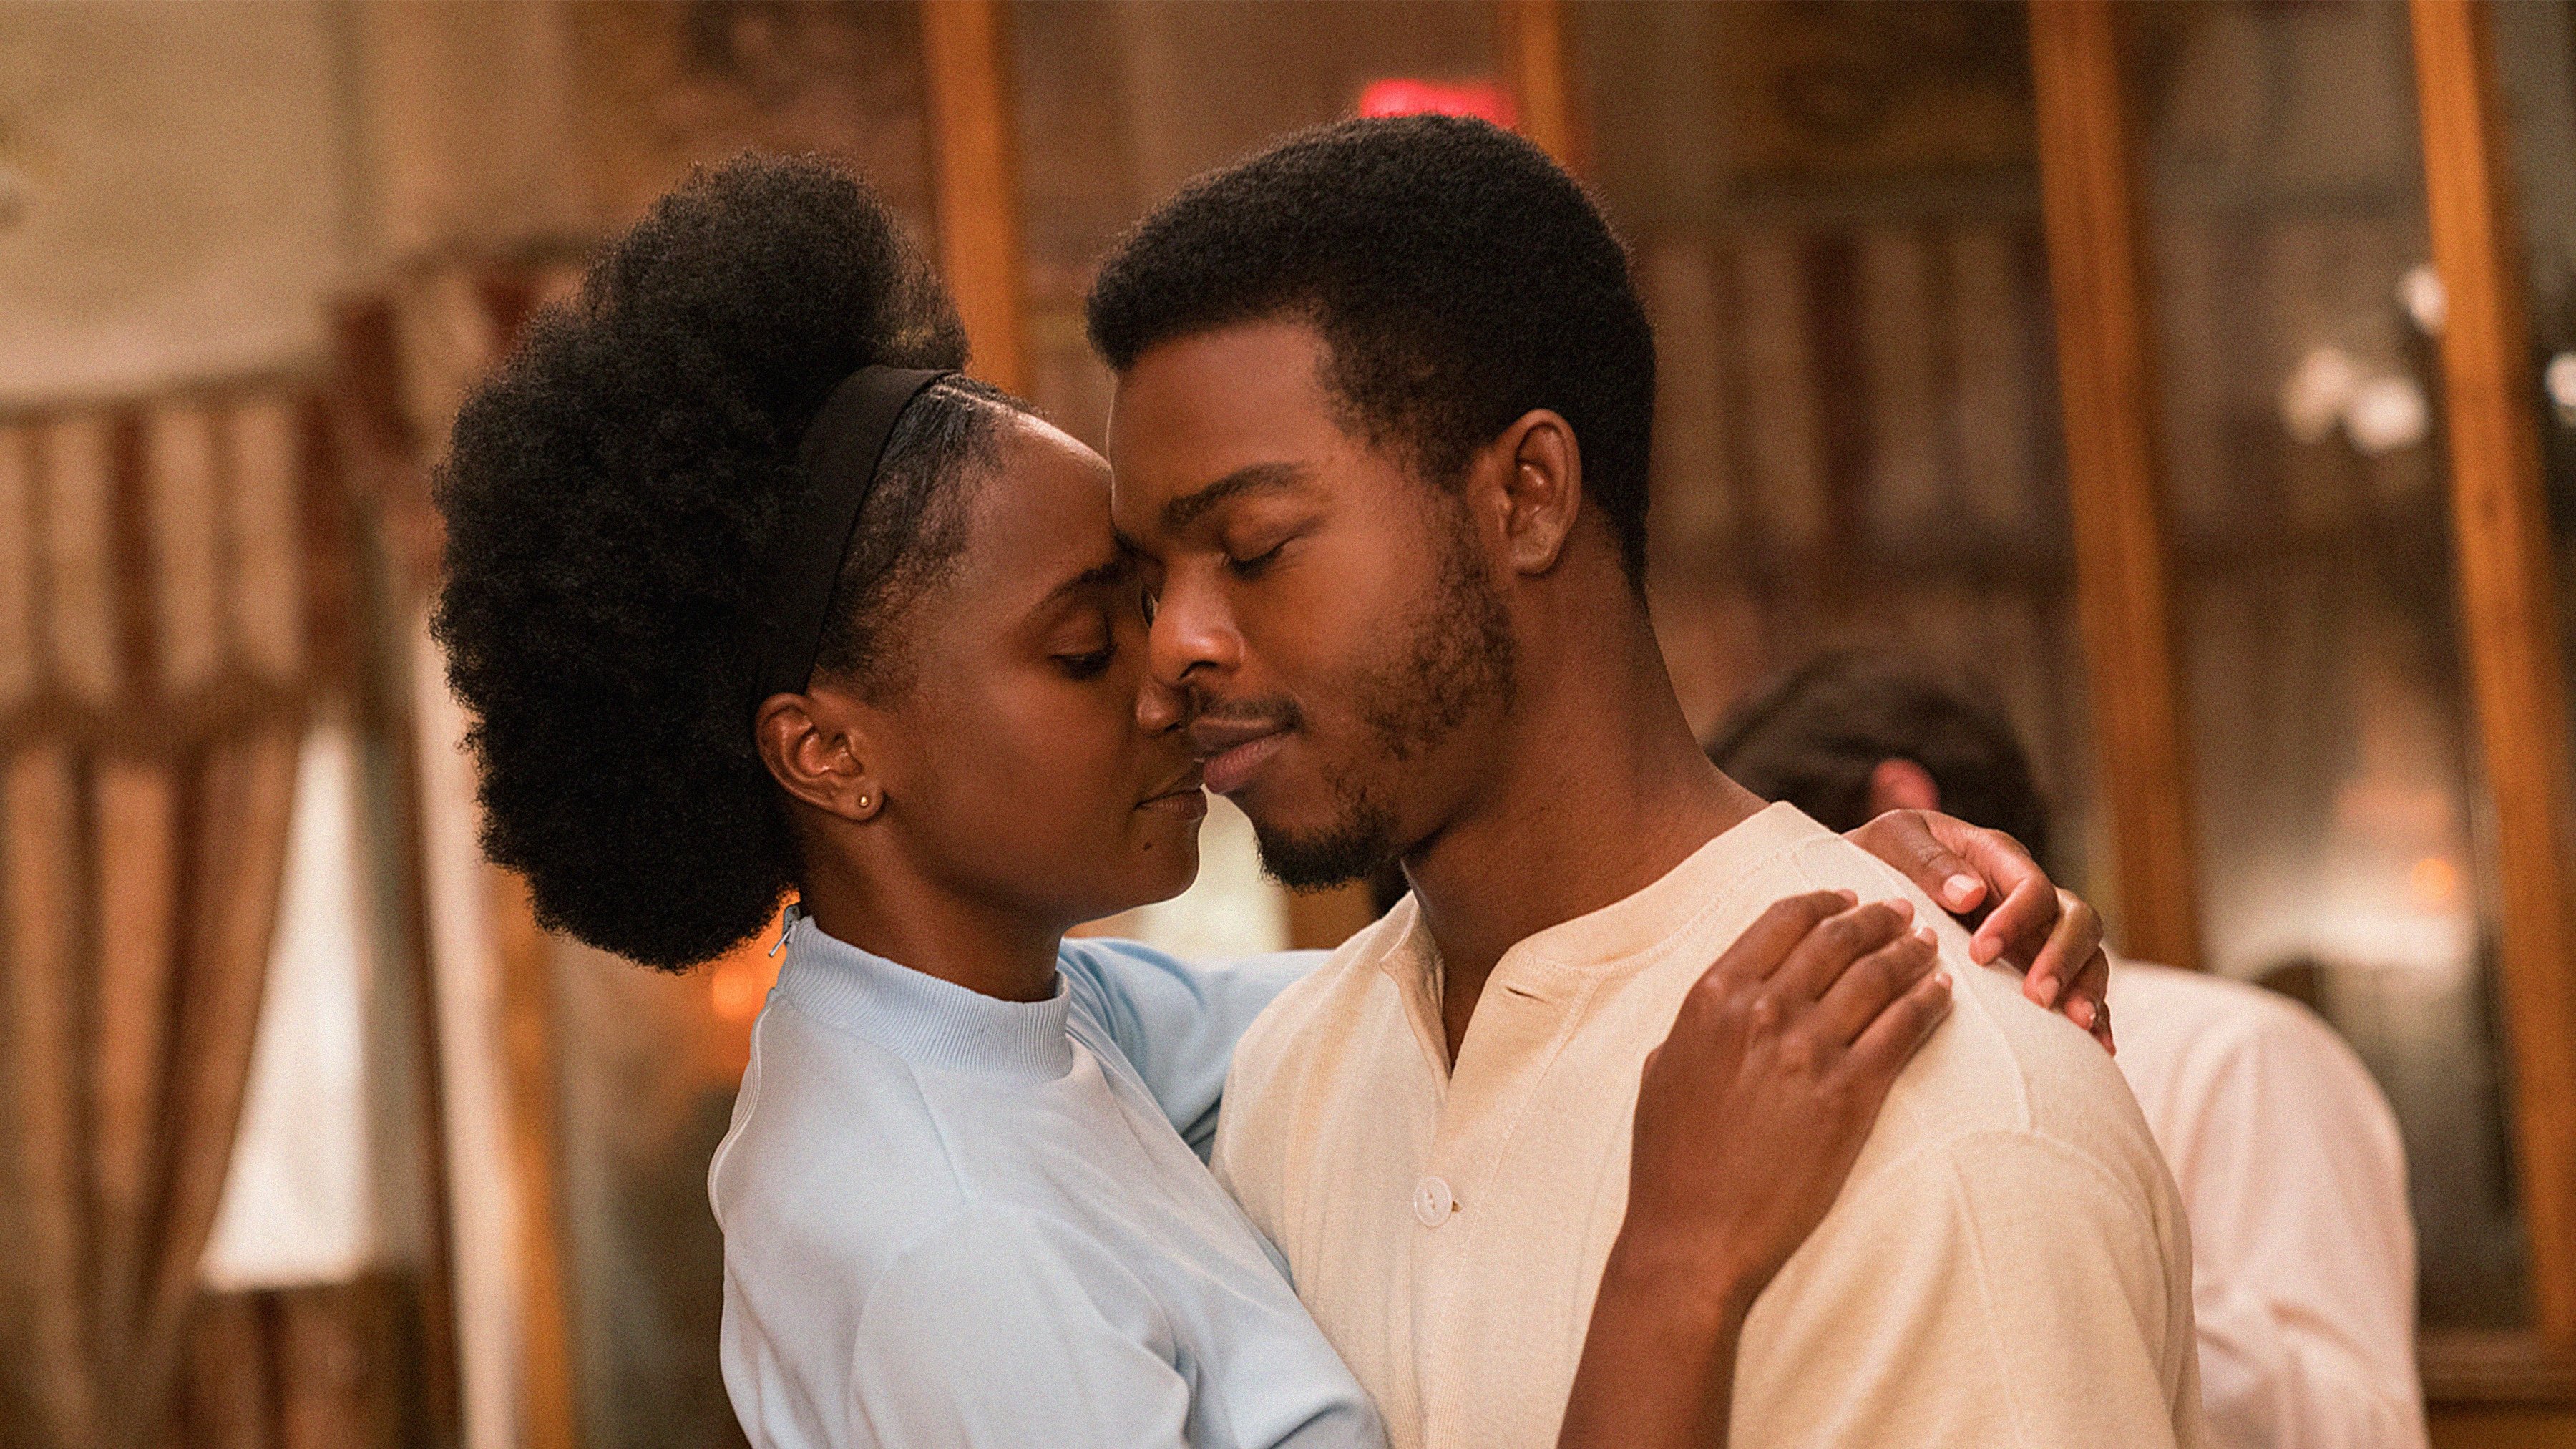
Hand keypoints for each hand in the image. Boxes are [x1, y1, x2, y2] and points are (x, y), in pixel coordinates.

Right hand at [1560, 892, 1952, 1448]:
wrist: (1694, 1235)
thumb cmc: (1671, 1162)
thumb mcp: (1662, 1074)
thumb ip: (1692, 1028)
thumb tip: (1716, 1009)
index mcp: (1713, 997)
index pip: (1781, 921)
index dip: (1823, 900)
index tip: (1847, 895)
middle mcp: (1762, 1010)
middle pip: (1836, 938)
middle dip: (1876, 917)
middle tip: (1901, 912)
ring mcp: (1810, 1050)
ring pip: (1876, 976)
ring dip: (1909, 952)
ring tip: (1928, 943)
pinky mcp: (1851, 1094)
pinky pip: (1903, 1029)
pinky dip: (1927, 1003)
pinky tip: (1941, 994)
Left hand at [1843, 810, 2113, 1053]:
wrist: (1865, 888)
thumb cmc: (1878, 858)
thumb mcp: (1893, 842)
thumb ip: (1927, 860)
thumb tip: (1969, 894)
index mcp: (1998, 858)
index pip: (2031, 886)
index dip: (2016, 920)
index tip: (1980, 953)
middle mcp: (2029, 896)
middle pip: (2077, 920)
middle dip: (2064, 959)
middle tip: (2037, 997)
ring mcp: (2038, 935)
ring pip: (2089, 956)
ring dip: (2087, 989)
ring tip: (2076, 1026)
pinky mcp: (2036, 970)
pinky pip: (2079, 991)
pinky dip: (2094, 1017)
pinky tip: (2098, 1048)